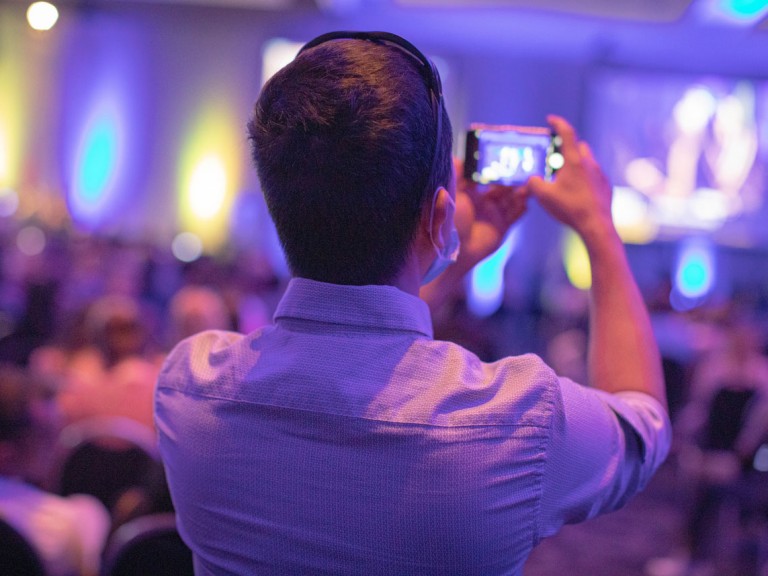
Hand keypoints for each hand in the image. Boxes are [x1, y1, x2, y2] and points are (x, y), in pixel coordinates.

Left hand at [419, 159, 527, 310]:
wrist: (454, 251)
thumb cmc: (449, 222)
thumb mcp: (451, 195)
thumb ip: (455, 176)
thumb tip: (457, 157)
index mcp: (470, 193)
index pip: (486, 176)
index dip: (495, 167)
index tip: (506, 156)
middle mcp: (483, 202)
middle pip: (501, 186)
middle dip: (511, 177)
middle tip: (522, 167)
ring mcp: (493, 214)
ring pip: (511, 198)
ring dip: (519, 190)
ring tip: (528, 183)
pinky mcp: (502, 227)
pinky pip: (515, 215)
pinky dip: (522, 206)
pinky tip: (527, 200)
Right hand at [522, 115, 614, 243]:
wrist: (596, 225)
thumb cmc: (569, 208)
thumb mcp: (543, 196)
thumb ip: (533, 183)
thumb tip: (532, 179)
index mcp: (573, 161)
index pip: (566, 133)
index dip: (557, 123)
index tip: (550, 119)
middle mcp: (589, 163)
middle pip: (579, 146)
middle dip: (567, 148)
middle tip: (555, 159)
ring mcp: (599, 175)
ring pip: (587, 162)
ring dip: (576, 165)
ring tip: (565, 180)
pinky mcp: (605, 186)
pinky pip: (593, 177)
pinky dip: (584, 179)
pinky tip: (577, 194)